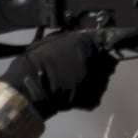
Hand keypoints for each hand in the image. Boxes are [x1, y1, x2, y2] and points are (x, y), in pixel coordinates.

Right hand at [0, 30, 116, 119]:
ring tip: (77, 80)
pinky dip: (89, 93)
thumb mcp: (53, 40)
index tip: (94, 48)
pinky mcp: (94, 99)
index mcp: (87, 44)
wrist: (31, 88)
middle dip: (99, 62)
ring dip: (95, 78)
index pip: (103, 41)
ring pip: (104, 78)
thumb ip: (71, 38)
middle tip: (83, 65)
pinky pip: (97, 94)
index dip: (98, 45)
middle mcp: (98, 62)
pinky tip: (76, 91)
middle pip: (106, 61)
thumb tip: (79, 37)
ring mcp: (98, 82)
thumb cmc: (37, 61)